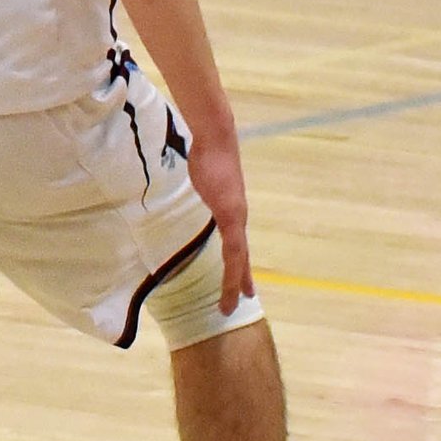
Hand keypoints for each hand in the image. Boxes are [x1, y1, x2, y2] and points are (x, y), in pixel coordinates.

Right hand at [184, 124, 253, 309]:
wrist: (216, 139)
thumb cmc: (209, 154)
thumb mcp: (205, 180)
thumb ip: (207, 191)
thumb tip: (200, 190)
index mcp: (232, 211)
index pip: (236, 245)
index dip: (239, 265)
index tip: (241, 284)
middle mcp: (238, 217)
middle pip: (240, 257)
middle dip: (240, 280)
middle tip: (240, 301)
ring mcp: (236, 216)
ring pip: (238, 257)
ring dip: (235, 281)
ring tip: (234, 301)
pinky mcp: (230, 214)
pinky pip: (232, 248)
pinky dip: (233, 266)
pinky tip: (232, 279)